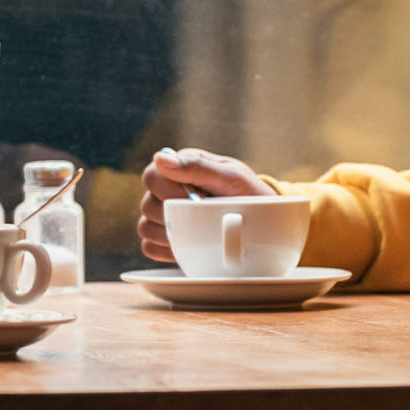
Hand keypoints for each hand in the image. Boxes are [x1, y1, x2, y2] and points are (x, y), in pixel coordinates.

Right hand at [137, 147, 274, 261]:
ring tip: (198, 234)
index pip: (151, 175)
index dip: (168, 190)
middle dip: (174, 215)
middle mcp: (167, 189)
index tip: (195, 199)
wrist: (264, 222)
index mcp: (179, 167)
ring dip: (170, 235)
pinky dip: (166, 251)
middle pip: (147, 204)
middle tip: (203, 218)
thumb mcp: (231, 177)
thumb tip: (160, 158)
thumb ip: (197, 166)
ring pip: (145, 227)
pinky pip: (150, 247)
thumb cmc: (248, 193)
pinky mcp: (165, 239)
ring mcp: (164, 215)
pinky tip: (187, 248)